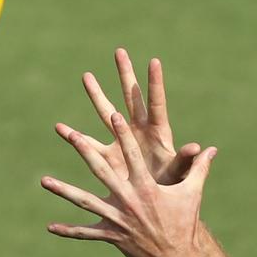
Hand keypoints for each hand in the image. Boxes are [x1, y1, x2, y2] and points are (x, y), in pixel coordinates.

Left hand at [43, 111, 217, 256]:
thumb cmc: (185, 222)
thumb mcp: (192, 193)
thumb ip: (199, 169)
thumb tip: (211, 149)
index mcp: (146, 187)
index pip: (132, 155)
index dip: (123, 135)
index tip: (113, 116)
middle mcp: (128, 199)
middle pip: (102, 171)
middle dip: (86, 151)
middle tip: (71, 135)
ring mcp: (117, 218)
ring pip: (85, 201)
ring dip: (64, 190)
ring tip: (44, 181)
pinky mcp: (111, 235)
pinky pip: (86, 233)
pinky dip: (69, 230)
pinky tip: (50, 227)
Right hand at [59, 48, 202, 185]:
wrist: (156, 204)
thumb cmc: (171, 186)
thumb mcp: (178, 173)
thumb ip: (185, 161)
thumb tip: (196, 148)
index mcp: (159, 133)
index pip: (157, 103)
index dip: (155, 83)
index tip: (154, 61)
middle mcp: (139, 130)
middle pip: (131, 98)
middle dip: (125, 75)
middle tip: (120, 51)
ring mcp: (122, 140)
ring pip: (107, 112)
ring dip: (97, 95)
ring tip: (87, 75)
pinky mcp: (108, 155)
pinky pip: (89, 143)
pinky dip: (75, 136)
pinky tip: (60, 128)